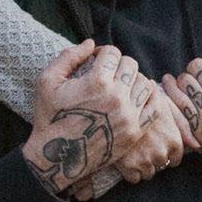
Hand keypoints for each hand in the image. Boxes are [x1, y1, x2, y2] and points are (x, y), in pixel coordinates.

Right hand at [22, 42, 137, 201]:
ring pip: (144, 82)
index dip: (102, 53)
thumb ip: (68, 56)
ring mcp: (129, 115)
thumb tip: (90, 43)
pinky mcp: (136, 131)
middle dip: (118, 64)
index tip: (95, 61)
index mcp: (96, 82)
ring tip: (120, 85)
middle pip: (131, 65)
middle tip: (107, 73)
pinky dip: (148, 97)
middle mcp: (117, 97)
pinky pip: (154, 106)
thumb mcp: (47, 81)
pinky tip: (135, 96)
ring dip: (133, 79)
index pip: (112, 52)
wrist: (58, 157)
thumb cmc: (49, 117)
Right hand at [107, 71, 191, 183]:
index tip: (155, 147)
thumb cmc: (142, 102)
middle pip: (161, 166)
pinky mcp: (128, 166)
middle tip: (141, 146)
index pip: (175, 160)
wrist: (116, 104)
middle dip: (153, 158)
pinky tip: (125, 159)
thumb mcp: (166, 107)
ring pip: (148, 174)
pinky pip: (134, 179)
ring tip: (133, 151)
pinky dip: (130, 172)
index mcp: (174, 140)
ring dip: (142, 166)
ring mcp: (145, 160)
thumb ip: (182, 126)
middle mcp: (162, 153)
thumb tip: (197, 146)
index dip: (166, 154)